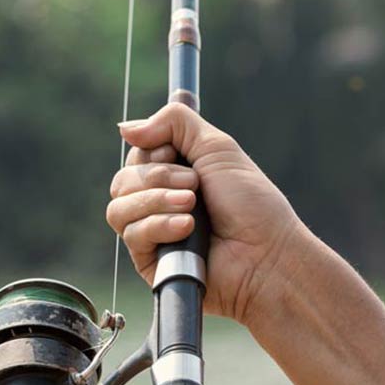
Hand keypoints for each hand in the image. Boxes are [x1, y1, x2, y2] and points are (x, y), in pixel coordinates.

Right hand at [107, 103, 306, 322]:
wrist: (265, 252)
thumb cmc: (250, 204)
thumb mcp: (216, 147)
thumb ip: (174, 123)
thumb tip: (124, 128)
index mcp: (172, 174)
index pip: (136, 155)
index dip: (151, 152)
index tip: (174, 154)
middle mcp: (158, 202)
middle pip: (123, 180)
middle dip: (158, 176)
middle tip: (195, 185)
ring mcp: (151, 233)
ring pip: (119, 207)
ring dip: (157, 201)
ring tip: (192, 207)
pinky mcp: (149, 261)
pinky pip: (131, 234)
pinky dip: (159, 226)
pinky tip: (187, 228)